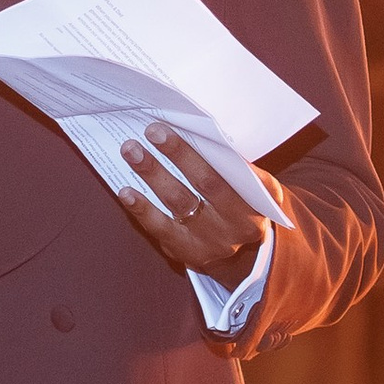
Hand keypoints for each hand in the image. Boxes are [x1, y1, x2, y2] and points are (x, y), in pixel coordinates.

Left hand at [116, 121, 273, 289]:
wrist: (243, 257)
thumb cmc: (243, 206)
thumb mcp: (256, 190)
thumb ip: (238, 167)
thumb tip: (200, 134)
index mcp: (255, 204)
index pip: (225, 174)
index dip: (194, 152)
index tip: (172, 127)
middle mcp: (235, 226)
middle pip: (203, 184)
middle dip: (176, 154)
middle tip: (151, 130)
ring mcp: (210, 242)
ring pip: (178, 204)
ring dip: (152, 174)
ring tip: (131, 151)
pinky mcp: (187, 252)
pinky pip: (161, 228)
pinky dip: (142, 208)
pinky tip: (126, 192)